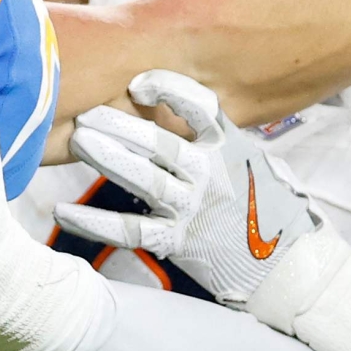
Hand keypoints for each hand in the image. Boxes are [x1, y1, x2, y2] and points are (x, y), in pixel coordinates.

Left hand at [58, 72, 324, 306]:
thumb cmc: (265, 211)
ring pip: (142, 179)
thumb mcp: (251, 164)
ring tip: (76, 141)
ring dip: (106, 158)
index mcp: (230, 148)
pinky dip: (92, 221)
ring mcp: (194, 209)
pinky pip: (128, 229)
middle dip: (118, 124)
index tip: (138, 83)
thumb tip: (177, 112)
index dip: (169, 90)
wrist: (287, 267)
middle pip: (160, 142)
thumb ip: (216, 141)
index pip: (201, 107)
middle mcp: (212, 174)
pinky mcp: (178, 241)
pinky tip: (63, 211)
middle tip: (85, 112)